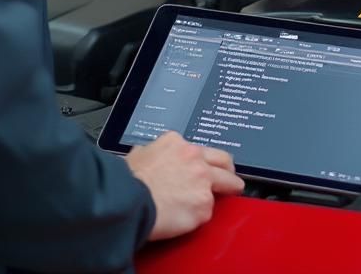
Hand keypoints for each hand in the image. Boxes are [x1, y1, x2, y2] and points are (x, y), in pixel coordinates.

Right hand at [125, 132, 244, 240]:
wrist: (128, 201)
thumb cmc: (128, 181)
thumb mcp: (139, 153)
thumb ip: (152, 151)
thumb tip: (147, 154)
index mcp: (179, 144)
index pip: (200, 149)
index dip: (204, 159)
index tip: (206, 165)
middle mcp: (195, 158)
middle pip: (224, 161)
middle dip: (229, 170)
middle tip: (232, 177)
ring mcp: (203, 181)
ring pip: (225, 184)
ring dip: (227, 190)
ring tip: (230, 194)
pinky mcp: (204, 205)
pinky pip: (207, 211)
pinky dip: (200, 215)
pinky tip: (192, 217)